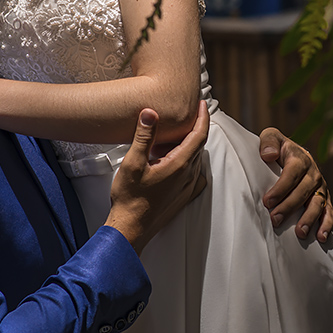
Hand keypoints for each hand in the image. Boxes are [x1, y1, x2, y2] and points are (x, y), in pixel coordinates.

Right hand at [107, 105, 208, 253]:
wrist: (131, 228)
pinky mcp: (184, 196)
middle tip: (184, 114)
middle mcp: (189, 176)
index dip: (202, 116)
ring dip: (188, 145)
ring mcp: (188, 187)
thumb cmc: (130, 198)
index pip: (199, 134)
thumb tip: (151, 113)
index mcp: (180, 164)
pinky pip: (194, 174)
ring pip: (196, 159)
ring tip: (170, 137)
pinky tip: (176, 161)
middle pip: (199, 145)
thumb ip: (144, 136)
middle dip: (194, 127)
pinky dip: (188, 161)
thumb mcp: (133, 162)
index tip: (201, 104)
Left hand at [259, 128, 332, 242]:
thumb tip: (268, 155)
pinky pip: (329, 212)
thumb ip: (268, 142)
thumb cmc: (277, 149)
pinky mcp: (324, 198)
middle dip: (290, 206)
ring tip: (299, 233)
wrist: (291, 154)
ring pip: (317, 203)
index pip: (292, 173)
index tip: (268, 201)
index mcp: (300, 158)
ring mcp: (321, 187)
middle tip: (275, 220)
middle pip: (304, 191)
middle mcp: (314, 172)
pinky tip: (320, 237)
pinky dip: (326, 224)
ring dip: (309, 219)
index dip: (281, 188)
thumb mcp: (271, 137)